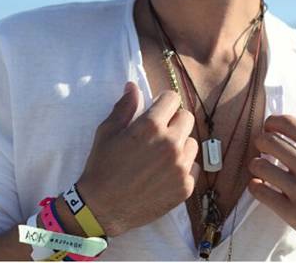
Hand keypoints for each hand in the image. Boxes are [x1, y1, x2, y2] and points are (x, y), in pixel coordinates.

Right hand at [78, 82, 199, 236]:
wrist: (102, 208)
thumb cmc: (102, 166)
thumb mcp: (108, 131)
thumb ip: (125, 106)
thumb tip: (133, 86)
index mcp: (151, 125)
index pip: (172, 98)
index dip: (163, 102)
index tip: (157, 110)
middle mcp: (171, 143)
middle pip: (187, 117)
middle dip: (174, 120)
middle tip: (159, 133)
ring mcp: (180, 166)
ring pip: (191, 142)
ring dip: (180, 144)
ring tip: (162, 154)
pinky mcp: (186, 187)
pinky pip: (193, 166)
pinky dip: (182, 167)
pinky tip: (165, 172)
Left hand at [248, 101, 295, 260]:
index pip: (287, 124)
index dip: (271, 121)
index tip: (270, 127)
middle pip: (268, 141)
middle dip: (260, 140)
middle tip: (264, 146)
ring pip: (259, 165)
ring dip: (256, 164)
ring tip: (262, 166)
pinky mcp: (293, 213)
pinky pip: (259, 191)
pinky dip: (255, 186)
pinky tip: (261, 184)